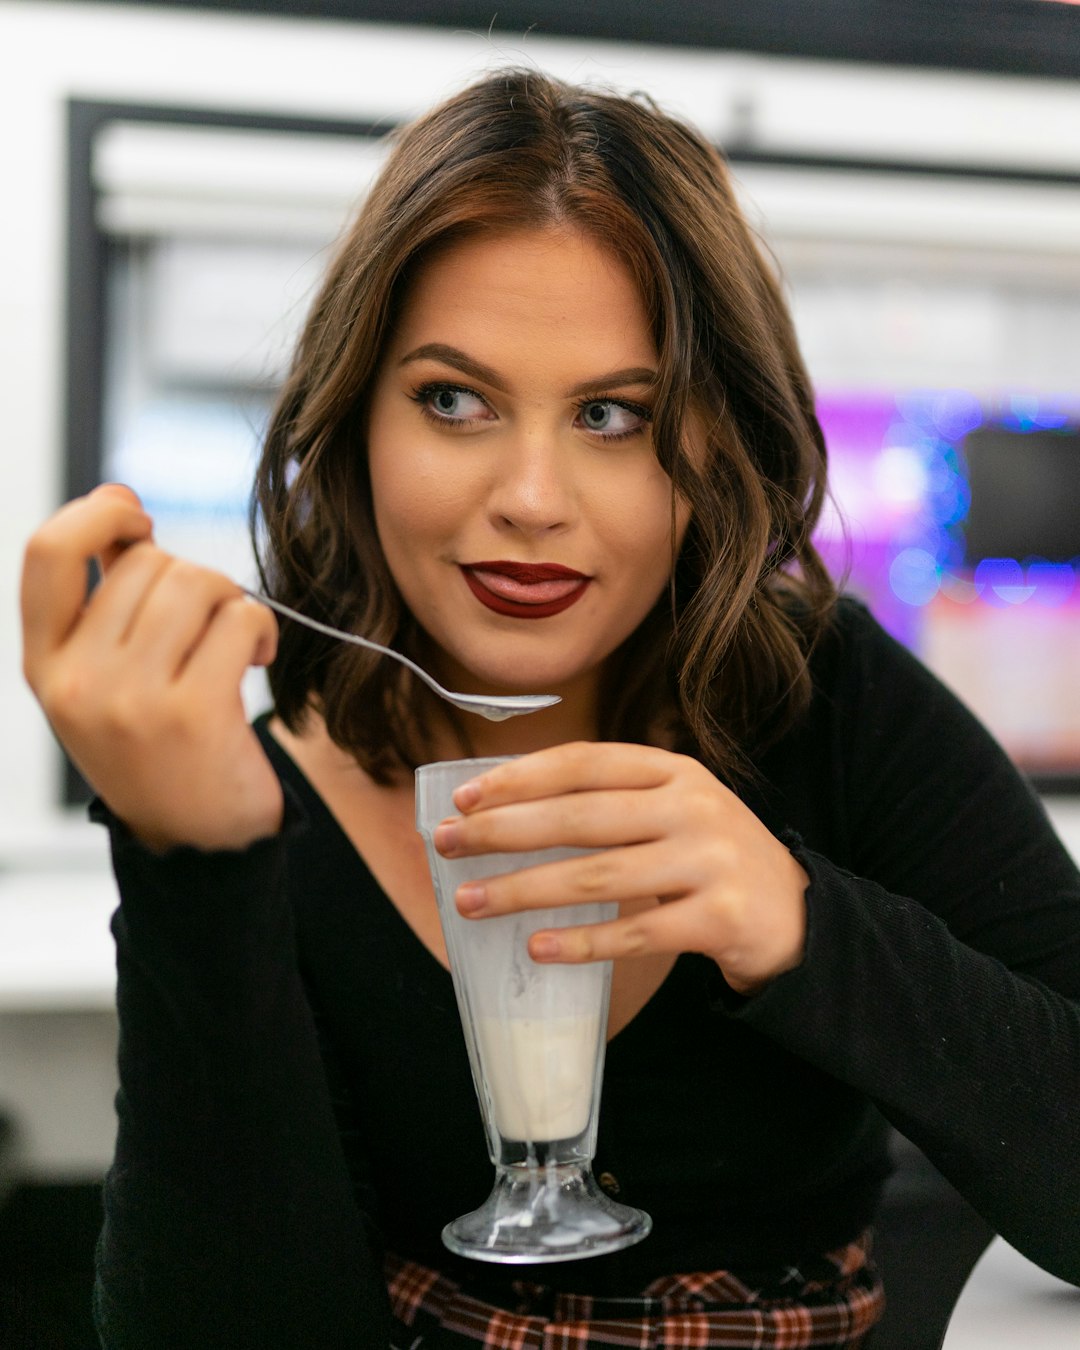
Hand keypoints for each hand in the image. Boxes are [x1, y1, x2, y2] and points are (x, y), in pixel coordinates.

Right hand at [20, 484, 282, 851]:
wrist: (198, 848)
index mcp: (45, 665)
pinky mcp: (194, 713)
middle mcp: (78, 681)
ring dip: (230, 602)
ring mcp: (132, 699)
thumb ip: (105, 601)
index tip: (136, 516)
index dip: (95, 514)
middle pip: (148, 563)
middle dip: (192, 579)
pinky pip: (239, 619)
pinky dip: (261, 628)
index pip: (47, 553)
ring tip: (234, 643)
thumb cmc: (160, 751)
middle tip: (207, 627)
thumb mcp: (103, 682)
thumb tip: (119, 500)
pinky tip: (257, 660)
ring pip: (197, 582)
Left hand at [432, 741, 808, 994]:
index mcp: (674, 770)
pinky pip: (636, 933)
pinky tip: (537, 947)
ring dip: (525, 889)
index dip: (520, 777)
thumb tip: (504, 811)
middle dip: (503, 830)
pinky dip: (582, 943)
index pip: (584, 763)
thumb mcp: (674, 809)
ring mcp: (709, 861)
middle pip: (580, 816)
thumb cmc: (711, 858)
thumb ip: (610, 802)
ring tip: (470, 902)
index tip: (463, 796)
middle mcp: (693, 807)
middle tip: (446, 845)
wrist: (798, 916)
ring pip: (598, 875)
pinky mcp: (720, 918)